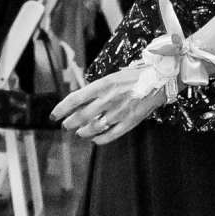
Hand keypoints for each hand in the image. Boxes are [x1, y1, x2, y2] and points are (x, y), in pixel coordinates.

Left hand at [52, 65, 169, 145]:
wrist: (160, 80)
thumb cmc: (135, 76)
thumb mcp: (112, 77)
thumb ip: (96, 90)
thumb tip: (80, 101)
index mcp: (103, 85)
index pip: (75, 99)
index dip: (61, 108)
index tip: (54, 115)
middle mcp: (108, 99)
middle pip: (81, 116)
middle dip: (69, 123)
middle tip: (66, 125)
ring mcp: (119, 112)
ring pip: (93, 128)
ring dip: (82, 132)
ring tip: (80, 132)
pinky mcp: (129, 122)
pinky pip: (109, 136)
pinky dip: (99, 139)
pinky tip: (95, 139)